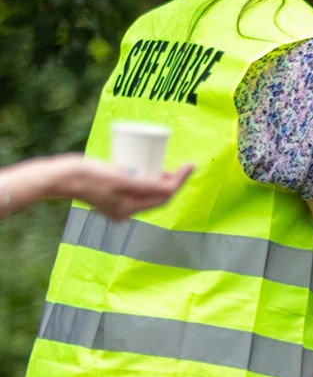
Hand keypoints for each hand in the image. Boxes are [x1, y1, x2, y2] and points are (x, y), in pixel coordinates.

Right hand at [58, 159, 193, 220]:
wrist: (58, 177)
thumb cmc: (87, 176)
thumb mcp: (119, 179)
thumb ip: (144, 185)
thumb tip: (170, 188)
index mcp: (129, 209)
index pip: (164, 197)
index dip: (179, 181)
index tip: (190, 166)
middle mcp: (125, 210)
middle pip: (157, 197)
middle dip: (172, 182)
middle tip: (184, 166)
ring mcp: (117, 203)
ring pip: (147, 193)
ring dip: (160, 181)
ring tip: (169, 167)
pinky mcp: (111, 194)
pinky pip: (135, 188)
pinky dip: (145, 180)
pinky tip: (149, 168)